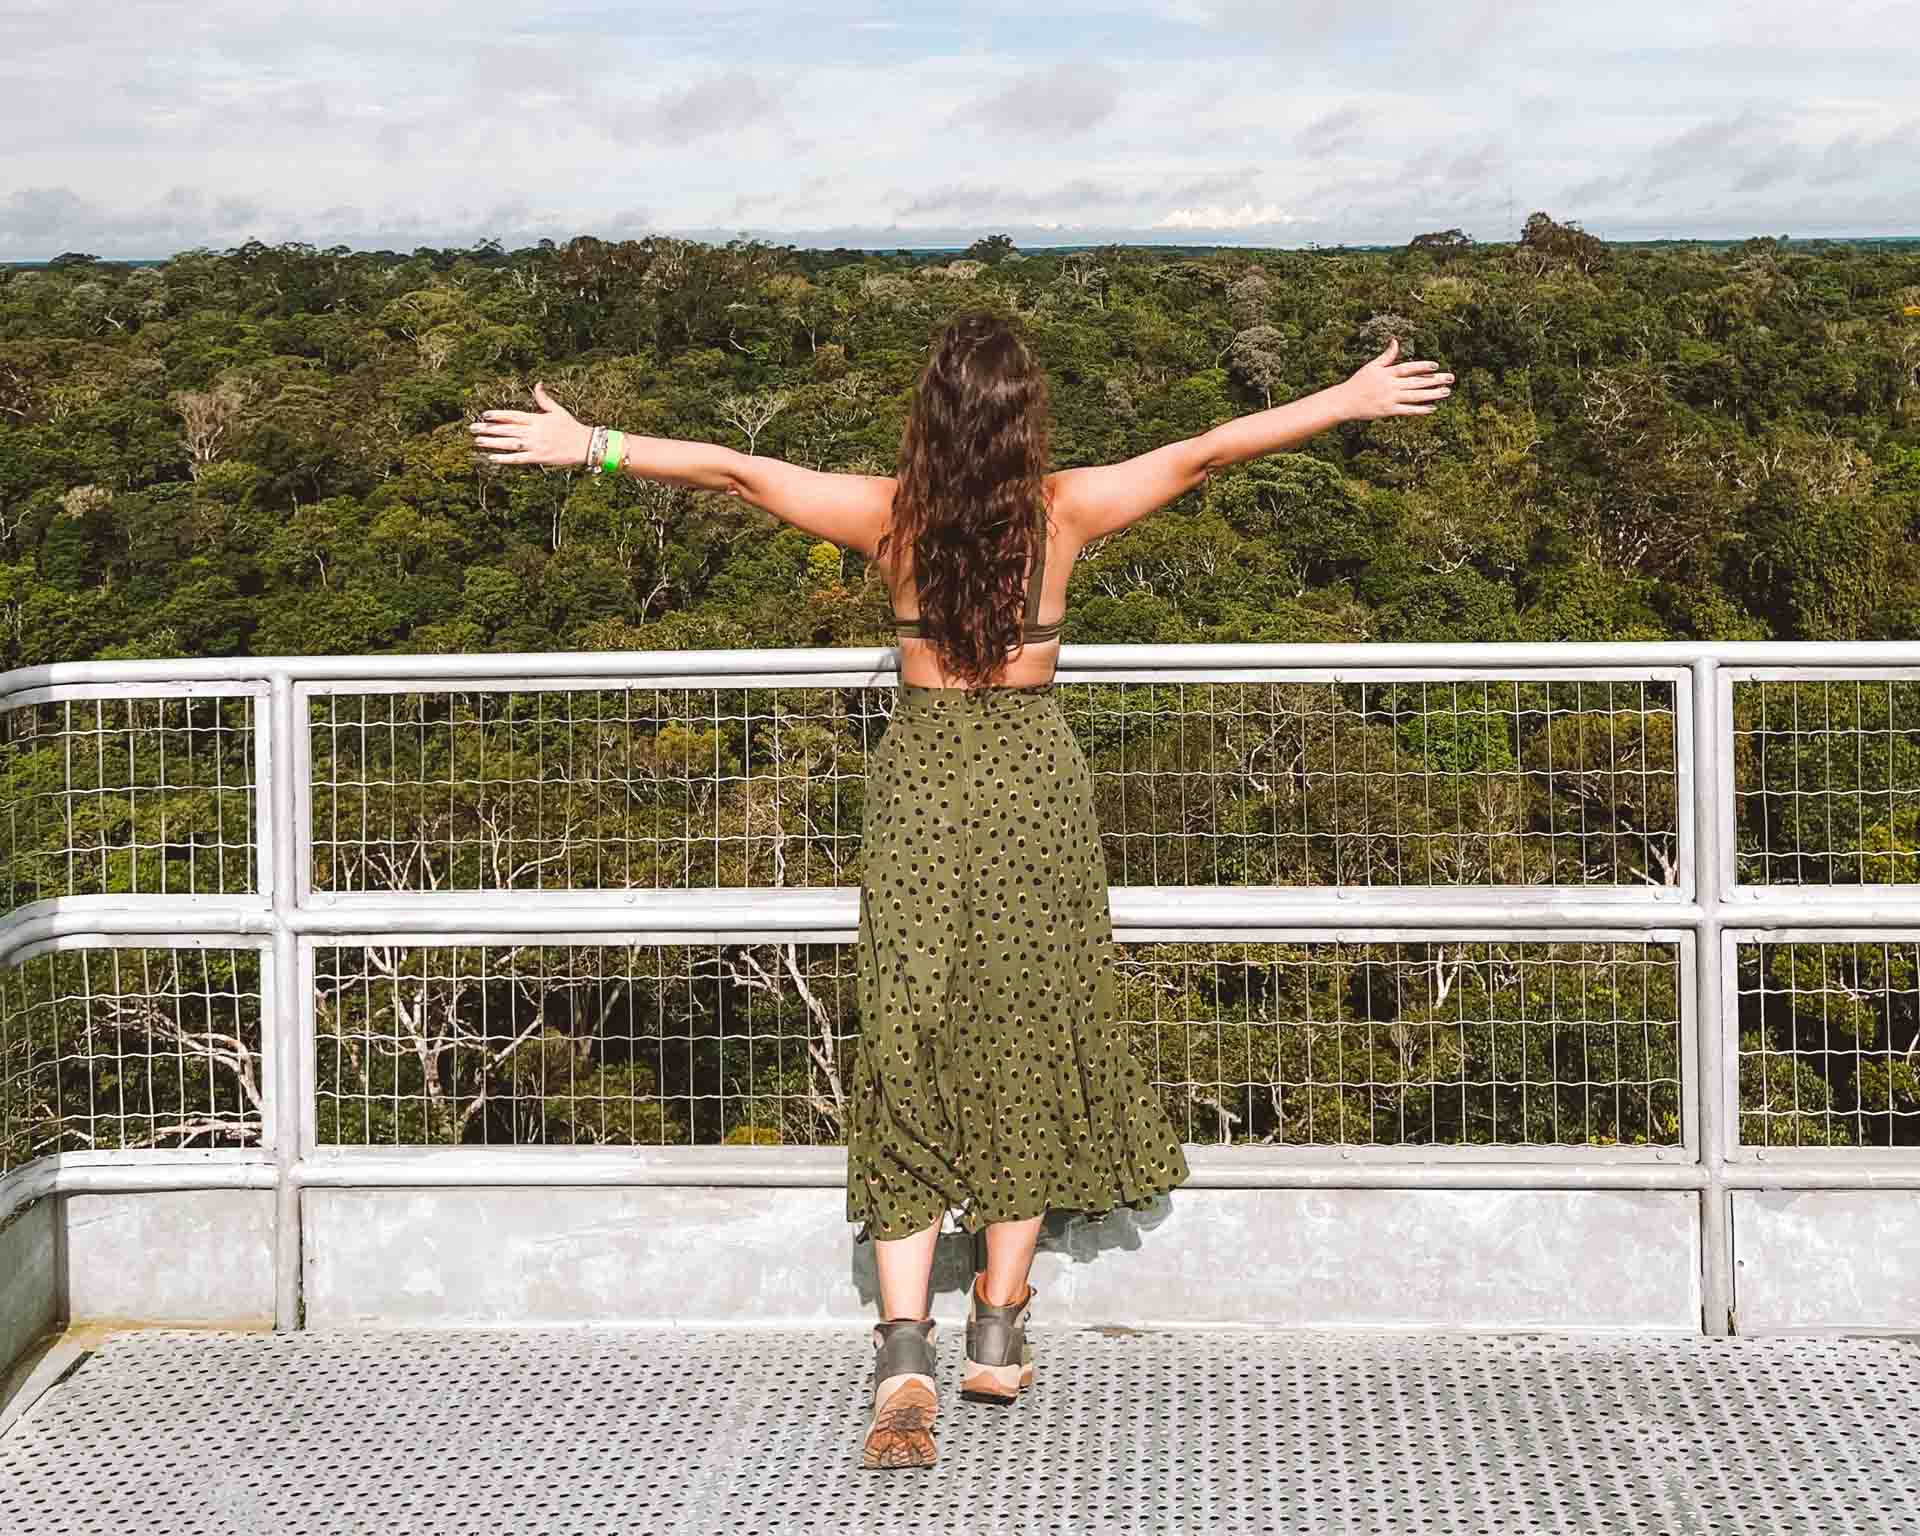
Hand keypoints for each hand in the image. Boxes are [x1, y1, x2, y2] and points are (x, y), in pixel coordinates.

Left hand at [469, 381, 592, 467]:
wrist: (584, 444)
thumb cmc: (571, 427)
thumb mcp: (558, 410)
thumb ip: (544, 399)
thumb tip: (538, 384)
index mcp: (537, 419)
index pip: (513, 416)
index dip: (498, 415)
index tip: (484, 414)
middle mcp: (533, 432)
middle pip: (507, 429)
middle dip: (488, 428)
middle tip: (472, 428)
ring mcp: (535, 445)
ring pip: (509, 443)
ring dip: (492, 442)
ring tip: (478, 441)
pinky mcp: (538, 458)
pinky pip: (518, 458)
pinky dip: (505, 458)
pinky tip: (492, 458)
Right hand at [1340, 339, 1452, 420]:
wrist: (1344, 401)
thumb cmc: (1357, 383)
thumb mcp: (1371, 366)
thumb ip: (1386, 356)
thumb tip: (1395, 341)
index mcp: (1387, 373)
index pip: (1408, 368)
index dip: (1423, 366)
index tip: (1436, 365)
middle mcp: (1391, 385)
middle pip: (1417, 381)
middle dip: (1435, 380)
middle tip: (1451, 378)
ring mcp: (1390, 398)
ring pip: (1415, 395)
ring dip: (1432, 394)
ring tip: (1446, 392)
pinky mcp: (1388, 411)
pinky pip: (1407, 410)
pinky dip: (1420, 409)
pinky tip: (1432, 408)